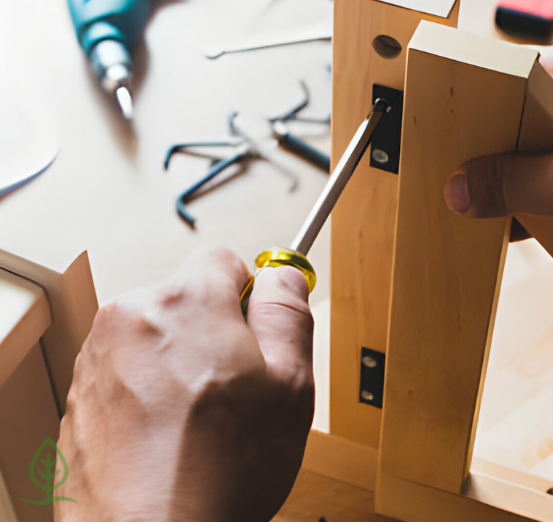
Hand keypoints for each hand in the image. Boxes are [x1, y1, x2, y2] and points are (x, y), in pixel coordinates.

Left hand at [55, 247, 313, 521]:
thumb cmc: (217, 473)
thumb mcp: (289, 385)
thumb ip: (288, 313)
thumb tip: (283, 276)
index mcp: (186, 303)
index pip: (224, 260)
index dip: (251, 294)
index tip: (258, 327)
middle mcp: (132, 317)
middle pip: (188, 298)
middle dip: (215, 329)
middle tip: (236, 385)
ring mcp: (99, 356)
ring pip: (158, 335)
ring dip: (180, 360)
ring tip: (200, 418)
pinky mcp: (81, 392)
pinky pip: (128, 368)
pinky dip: (149, 389)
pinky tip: (169, 433)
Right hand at [444, 44, 552, 259]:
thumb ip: (512, 186)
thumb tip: (462, 189)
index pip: (504, 81)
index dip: (476, 115)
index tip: (455, 147)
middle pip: (520, 117)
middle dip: (502, 156)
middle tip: (484, 184)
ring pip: (543, 144)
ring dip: (529, 178)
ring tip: (520, 205)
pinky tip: (549, 215)